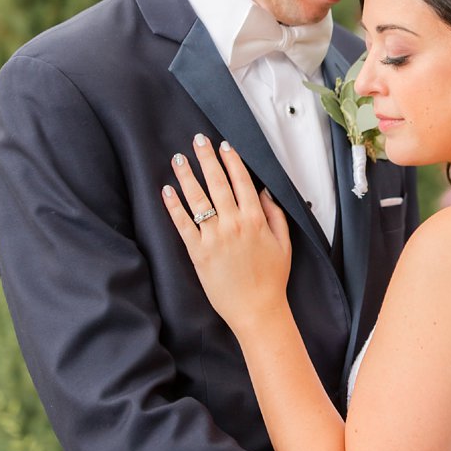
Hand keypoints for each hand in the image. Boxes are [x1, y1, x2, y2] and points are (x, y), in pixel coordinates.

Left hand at [162, 134, 291, 332]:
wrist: (257, 309)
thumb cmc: (271, 278)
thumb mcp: (284, 243)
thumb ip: (274, 215)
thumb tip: (264, 192)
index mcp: (255, 220)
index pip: (241, 182)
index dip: (231, 161)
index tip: (223, 145)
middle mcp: (233, 224)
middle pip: (217, 184)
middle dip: (206, 159)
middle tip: (197, 140)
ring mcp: (214, 238)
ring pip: (197, 199)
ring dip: (187, 176)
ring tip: (178, 159)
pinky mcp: (198, 252)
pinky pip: (182, 224)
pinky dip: (174, 206)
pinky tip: (167, 190)